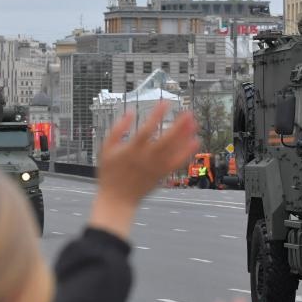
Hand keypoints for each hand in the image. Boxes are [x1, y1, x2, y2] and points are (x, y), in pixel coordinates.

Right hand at [89, 102, 198, 238]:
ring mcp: (156, 167)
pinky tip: (195, 141)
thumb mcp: (106, 149)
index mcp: (132, 150)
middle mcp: (146, 158)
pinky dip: (187, 152)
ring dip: (185, 136)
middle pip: (166, 140)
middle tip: (189, 113)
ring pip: (174, 150)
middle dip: (178, 126)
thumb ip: (117, 129)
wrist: (117, 199)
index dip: (157, 115)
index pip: (147, 129)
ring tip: (194, 123)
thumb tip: (130, 112)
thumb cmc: (110, 173)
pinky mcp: (162, 174)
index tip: (165, 102)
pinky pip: (177, 162)